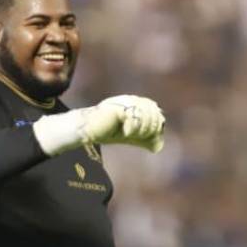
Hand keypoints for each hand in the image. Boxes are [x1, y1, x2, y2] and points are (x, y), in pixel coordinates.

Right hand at [32, 95, 165, 155]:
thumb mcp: (130, 137)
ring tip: (131, 135)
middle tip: (140, 136)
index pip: (153, 108)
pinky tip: (124, 134)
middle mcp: (129, 100)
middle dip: (150, 127)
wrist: (87, 131)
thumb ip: (144, 139)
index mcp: (134, 103)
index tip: (149, 134)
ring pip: (144, 114)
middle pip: (152, 110)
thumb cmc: (108, 132)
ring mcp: (122, 103)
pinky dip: (131, 129)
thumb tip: (158, 146)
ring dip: (141, 129)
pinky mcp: (115, 109)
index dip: (156, 122)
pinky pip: (132, 118)